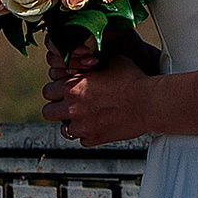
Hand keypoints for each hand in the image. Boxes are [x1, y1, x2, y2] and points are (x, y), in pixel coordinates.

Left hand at [42, 46, 156, 146]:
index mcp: (73, 87)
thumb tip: (91, 57)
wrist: (150, 102)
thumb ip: (93, 62)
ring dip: (72, 123)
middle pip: (48, 112)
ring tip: (84, 116)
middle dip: (56, 107)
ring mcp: (83, 127)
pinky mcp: (96, 139)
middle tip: (68, 105)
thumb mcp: (110, 60)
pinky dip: (87, 134)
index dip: (56, 89)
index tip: (64, 89)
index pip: (47, 90)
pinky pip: (82, 141)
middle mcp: (73, 108)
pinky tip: (97, 125)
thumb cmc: (133, 79)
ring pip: (64, 130)